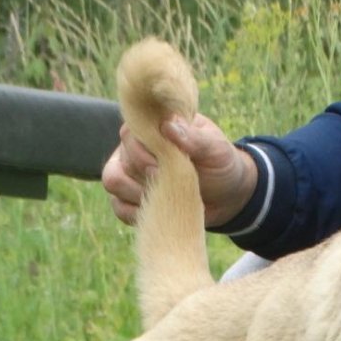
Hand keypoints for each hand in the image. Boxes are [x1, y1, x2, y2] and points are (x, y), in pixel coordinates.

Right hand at [101, 113, 258, 227]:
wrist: (227, 195)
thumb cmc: (220, 163)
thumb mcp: (216, 149)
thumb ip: (194, 138)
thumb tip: (168, 126)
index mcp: (152, 127)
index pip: (129, 134)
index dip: (142, 153)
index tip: (165, 166)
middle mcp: (134, 147)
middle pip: (118, 161)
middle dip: (144, 177)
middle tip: (171, 183)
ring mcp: (129, 173)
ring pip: (113, 182)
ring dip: (138, 195)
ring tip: (166, 196)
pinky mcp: (130, 198)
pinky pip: (119, 207)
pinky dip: (137, 213)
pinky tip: (161, 210)